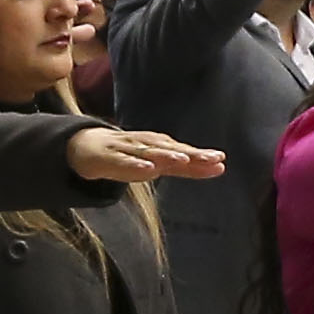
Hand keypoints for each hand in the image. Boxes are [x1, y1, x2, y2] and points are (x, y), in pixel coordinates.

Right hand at [70, 125, 222, 184]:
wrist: (93, 148)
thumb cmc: (133, 155)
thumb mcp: (162, 163)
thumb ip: (189, 168)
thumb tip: (221, 167)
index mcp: (163, 146)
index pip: (185, 152)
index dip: (202, 156)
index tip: (221, 160)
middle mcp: (149, 144)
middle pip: (172, 149)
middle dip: (192, 153)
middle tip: (212, 157)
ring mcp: (130, 148)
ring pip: (150, 152)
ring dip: (168, 155)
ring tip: (184, 160)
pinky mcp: (112, 156)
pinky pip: (125, 160)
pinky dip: (136, 163)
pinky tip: (148, 168)